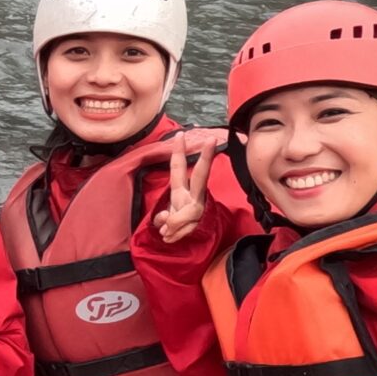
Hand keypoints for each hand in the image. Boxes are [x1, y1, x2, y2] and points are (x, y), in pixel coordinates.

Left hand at [153, 130, 226, 245]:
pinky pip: (182, 229)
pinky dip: (173, 235)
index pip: (179, 168)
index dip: (179, 152)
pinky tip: (171, 237)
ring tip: (168, 232)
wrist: (192, 241)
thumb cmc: (178, 223)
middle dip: (205, 158)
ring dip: (174, 225)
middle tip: (211, 139)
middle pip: (201, 175)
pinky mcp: (199, 222)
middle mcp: (193, 196)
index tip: (181, 134)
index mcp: (182, 190)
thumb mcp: (167, 218)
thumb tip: (166, 222)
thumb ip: (165, 218)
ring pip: (186, 213)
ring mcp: (198, 209)